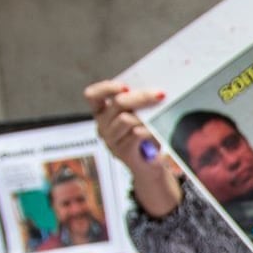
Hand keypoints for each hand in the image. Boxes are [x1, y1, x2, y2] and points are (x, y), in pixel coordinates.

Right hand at [84, 81, 181, 216]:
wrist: (149, 165)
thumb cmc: (144, 136)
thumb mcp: (138, 116)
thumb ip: (138, 103)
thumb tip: (153, 90)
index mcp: (102, 112)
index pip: (93, 96)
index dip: (106, 88)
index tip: (125, 86)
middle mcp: (102, 125)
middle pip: (117, 103)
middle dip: (140, 96)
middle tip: (160, 94)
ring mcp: (110, 139)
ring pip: (126, 118)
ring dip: (146, 116)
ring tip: (158, 118)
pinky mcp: (121, 151)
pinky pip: (136, 134)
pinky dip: (149, 130)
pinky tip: (155, 131)